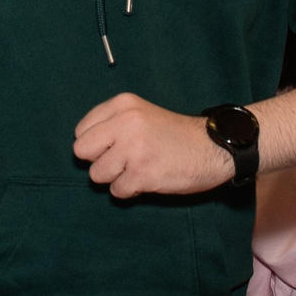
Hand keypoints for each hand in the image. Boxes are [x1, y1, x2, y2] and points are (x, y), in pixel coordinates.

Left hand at [72, 92, 235, 197]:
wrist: (214, 147)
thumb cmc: (175, 135)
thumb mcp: (141, 114)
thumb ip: (112, 124)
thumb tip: (83, 148)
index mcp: (122, 104)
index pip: (81, 131)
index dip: (96, 144)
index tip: (116, 146)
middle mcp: (125, 122)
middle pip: (82, 152)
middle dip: (99, 161)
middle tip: (124, 160)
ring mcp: (133, 148)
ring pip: (97, 174)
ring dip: (116, 177)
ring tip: (139, 168)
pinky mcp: (143, 173)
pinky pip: (117, 191)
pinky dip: (130, 190)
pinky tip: (149, 178)